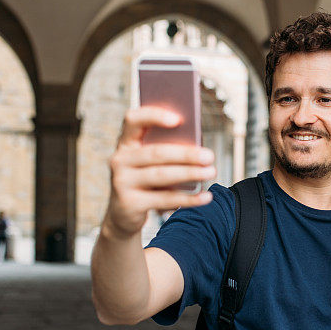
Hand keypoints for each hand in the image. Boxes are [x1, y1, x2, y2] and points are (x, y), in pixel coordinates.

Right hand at [103, 106, 214, 238]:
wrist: (123, 213)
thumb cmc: (145, 179)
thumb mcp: (150, 162)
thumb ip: (166, 149)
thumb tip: (197, 147)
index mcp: (125, 142)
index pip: (133, 120)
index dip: (154, 116)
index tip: (179, 119)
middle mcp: (119, 160)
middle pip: (156, 153)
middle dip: (186, 154)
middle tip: (209, 156)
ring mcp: (122, 182)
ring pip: (161, 175)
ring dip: (190, 173)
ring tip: (210, 172)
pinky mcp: (130, 204)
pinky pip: (164, 199)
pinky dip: (188, 198)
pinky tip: (205, 196)